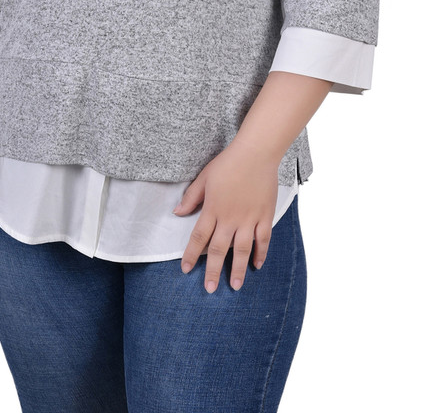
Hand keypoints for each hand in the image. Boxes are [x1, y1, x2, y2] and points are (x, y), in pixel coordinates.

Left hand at [172, 137, 279, 292]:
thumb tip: (177, 213)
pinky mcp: (265, 216)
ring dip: (238, 269)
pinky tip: (256, 265)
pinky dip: (260, 253)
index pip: (199, 237)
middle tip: (209, 289)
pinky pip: (263, 239)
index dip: (191, 254)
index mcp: (213, 209)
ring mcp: (249, 218)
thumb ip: (191, 197)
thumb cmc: (228, 163)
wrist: (256, 153)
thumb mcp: (204, 177)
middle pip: (218, 250)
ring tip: (235, 285)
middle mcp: (230, 218)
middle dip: (212, 271)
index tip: (185, 269)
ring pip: (242, 250)